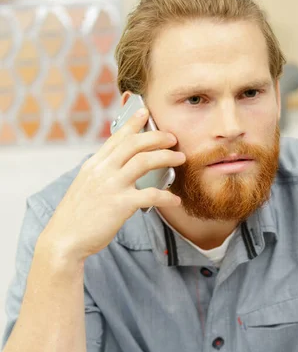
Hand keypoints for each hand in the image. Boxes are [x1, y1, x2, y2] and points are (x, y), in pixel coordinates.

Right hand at [41, 107, 185, 261]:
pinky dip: (166, 197)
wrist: (65, 239)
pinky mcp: (120, 205)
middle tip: (172, 138)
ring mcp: (111, 186)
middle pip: (134, 144)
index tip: (145, 112)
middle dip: (157, 137)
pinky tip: (174, 200)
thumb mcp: (85, 188)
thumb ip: (101, 175)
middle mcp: (102, 171)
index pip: (116, 137)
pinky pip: (151, 195)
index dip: (132, 123)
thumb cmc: (76, 218)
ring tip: (180, 159)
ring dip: (166, 157)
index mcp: (93, 165)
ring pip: (144, 162)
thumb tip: (119, 170)